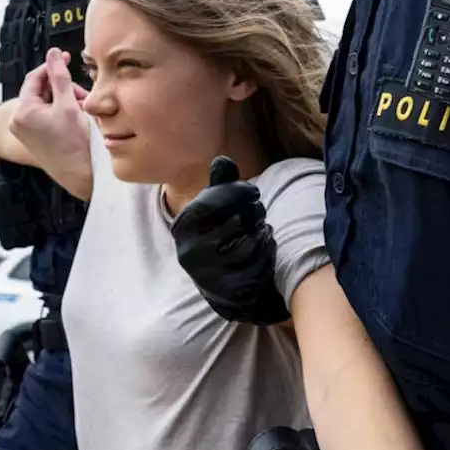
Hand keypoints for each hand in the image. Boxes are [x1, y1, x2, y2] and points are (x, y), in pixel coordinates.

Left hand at [9, 48, 91, 197]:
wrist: (79, 175)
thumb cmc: (74, 143)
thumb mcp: (68, 104)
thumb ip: (59, 75)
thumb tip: (54, 53)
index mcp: (23, 112)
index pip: (34, 78)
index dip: (51, 66)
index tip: (66, 58)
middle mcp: (18, 121)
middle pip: (40, 91)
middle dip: (62, 87)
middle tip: (82, 92)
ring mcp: (25, 131)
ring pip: (45, 102)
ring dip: (64, 99)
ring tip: (83, 106)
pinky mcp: (34, 137)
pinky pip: (46, 115)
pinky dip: (61, 111)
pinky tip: (77, 114)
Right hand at [171, 157, 289, 323]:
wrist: (222, 285)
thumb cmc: (219, 237)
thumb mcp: (213, 211)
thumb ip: (219, 185)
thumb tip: (223, 160)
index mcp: (181, 228)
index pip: (208, 203)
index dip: (236, 192)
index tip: (255, 191)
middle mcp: (189, 252)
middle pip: (233, 222)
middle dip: (254, 213)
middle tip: (259, 213)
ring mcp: (209, 274)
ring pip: (248, 243)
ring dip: (262, 232)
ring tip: (262, 229)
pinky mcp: (229, 289)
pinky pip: (258, 263)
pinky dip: (268, 251)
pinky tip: (266, 246)